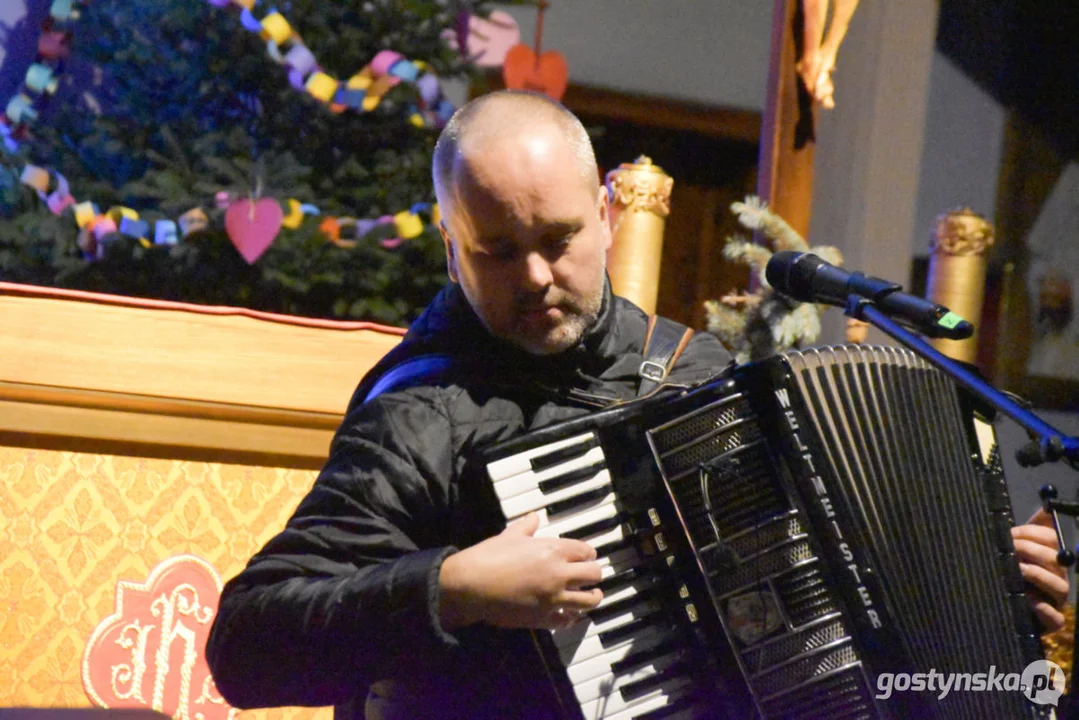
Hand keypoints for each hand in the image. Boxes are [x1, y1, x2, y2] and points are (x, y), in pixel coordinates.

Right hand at [439, 513, 603, 630]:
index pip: (586, 551)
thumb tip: (533, 517)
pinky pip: (567, 620)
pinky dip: (570, 617)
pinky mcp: (544, 618)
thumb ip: (526, 526)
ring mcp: (554, 598)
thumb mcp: (509, 535)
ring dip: (592, 597)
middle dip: (594, 574)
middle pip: (594, 574)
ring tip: (591, 595)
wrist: (471, 586)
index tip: (586, 556)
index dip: (588, 553)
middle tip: (590, 575)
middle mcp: (559, 574)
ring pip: (588, 600)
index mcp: (553, 550)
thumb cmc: (489, 556)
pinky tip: (569, 615)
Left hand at [1011, 509, 1069, 631]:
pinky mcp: (1051, 621)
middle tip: (1011, 547)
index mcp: (1051, 557)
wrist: (1004, 606)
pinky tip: (1030, 600)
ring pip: (1060, 586)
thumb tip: (1045, 508)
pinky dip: (1045, 610)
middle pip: (1055, 560)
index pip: (1051, 538)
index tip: (1011, 532)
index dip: (1031, 532)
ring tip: (1019, 568)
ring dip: (1038, 574)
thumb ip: (1031, 530)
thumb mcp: (1019, 550)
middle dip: (1031, 549)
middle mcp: (1058, 576)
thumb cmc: (1013, 574)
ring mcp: (1056, 600)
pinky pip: (1056, 618)